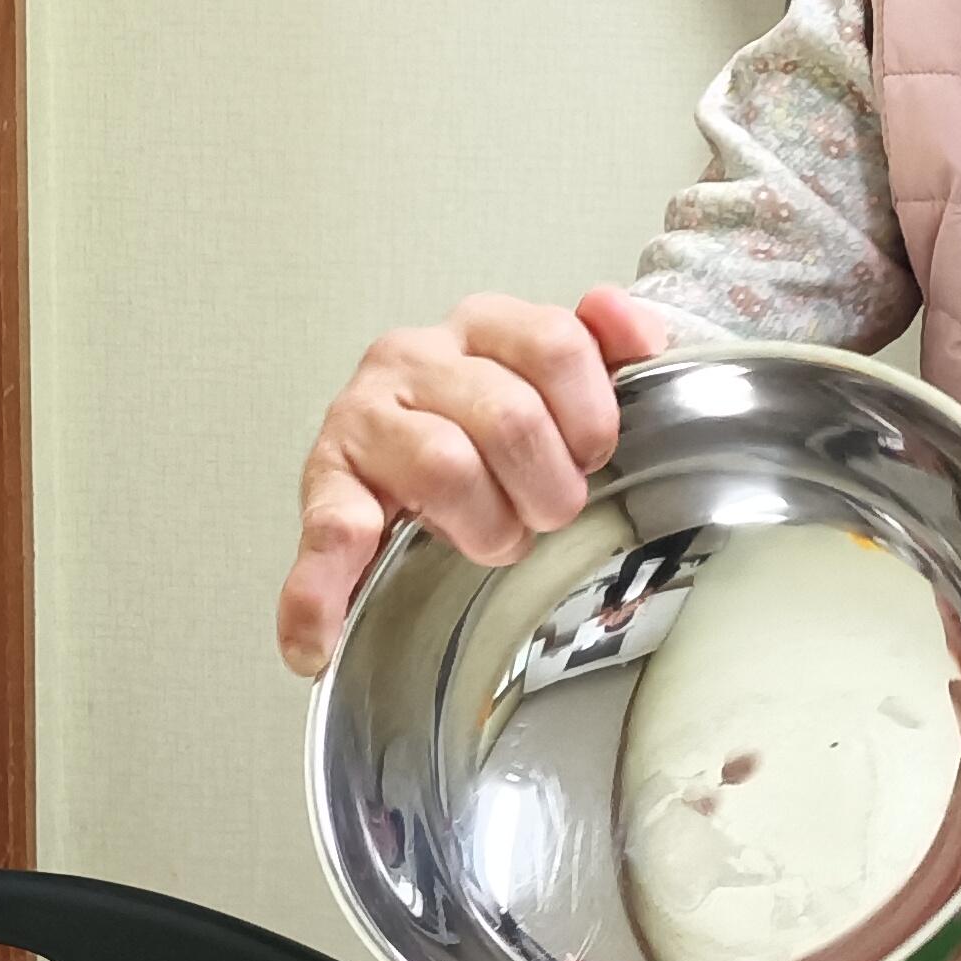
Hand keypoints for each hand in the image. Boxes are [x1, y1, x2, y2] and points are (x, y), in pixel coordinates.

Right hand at [275, 286, 677, 678]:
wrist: (387, 445)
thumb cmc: (478, 420)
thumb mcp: (547, 376)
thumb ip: (599, 347)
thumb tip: (637, 331)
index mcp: (479, 327)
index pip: (553, 344)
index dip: (589, 416)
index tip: (590, 454)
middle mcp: (415, 359)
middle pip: (510, 417)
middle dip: (544, 488)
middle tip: (541, 513)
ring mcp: (364, 419)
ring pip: (444, 468)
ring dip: (482, 526)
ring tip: (485, 537)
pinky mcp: (325, 481)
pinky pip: (331, 531)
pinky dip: (323, 589)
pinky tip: (324, 634)